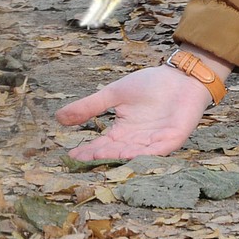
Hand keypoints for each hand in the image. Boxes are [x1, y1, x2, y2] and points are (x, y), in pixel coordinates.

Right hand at [54, 65, 212, 160]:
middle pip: (115, 153)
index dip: (87, 151)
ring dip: (118, 157)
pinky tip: (133, 154)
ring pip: (134, 154)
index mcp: (123, 132)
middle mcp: (137, 142)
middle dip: (99, 157)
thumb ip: (90, 106)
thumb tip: (58, 117)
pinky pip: (158, 150)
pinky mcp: (172, 139)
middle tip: (82, 161)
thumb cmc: (150, 84)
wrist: (180, 76)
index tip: (70, 156)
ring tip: (101, 158)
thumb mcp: (114, 93)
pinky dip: (146, 153)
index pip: (101, 145)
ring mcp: (155, 143)